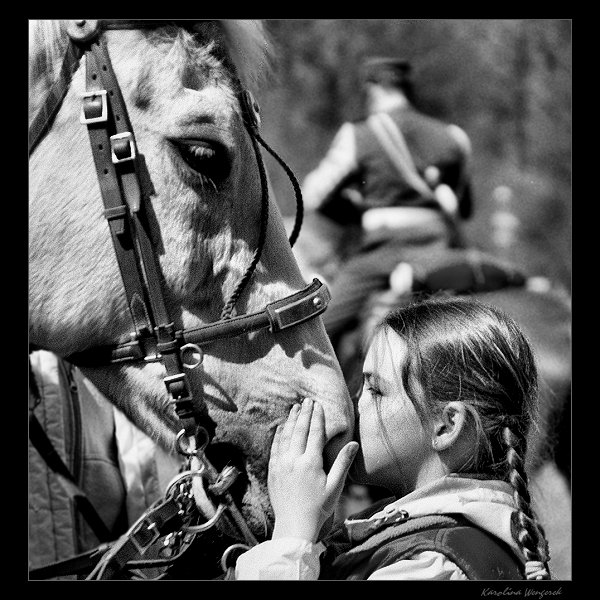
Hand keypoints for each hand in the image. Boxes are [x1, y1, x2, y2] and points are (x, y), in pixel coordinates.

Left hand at [268, 398, 358, 541]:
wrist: (294, 526)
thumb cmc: (318, 508)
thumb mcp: (335, 486)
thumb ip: (343, 463)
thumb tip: (353, 443)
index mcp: (311, 462)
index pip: (315, 433)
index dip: (317, 417)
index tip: (318, 405)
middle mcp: (294, 460)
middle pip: (299, 430)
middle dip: (304, 414)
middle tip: (307, 401)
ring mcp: (281, 465)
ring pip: (285, 436)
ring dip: (291, 420)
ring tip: (295, 408)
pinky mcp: (273, 471)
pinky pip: (275, 448)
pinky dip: (278, 435)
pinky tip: (280, 427)